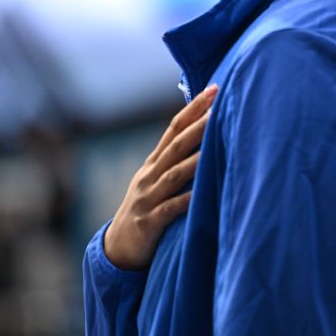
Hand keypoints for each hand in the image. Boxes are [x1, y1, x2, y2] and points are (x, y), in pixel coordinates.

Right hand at [103, 84, 217, 269]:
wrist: (117, 247)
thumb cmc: (146, 209)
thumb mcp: (157, 181)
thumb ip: (176, 160)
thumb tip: (204, 134)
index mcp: (154, 163)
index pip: (173, 128)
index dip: (193, 108)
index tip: (213, 88)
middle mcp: (150, 176)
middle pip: (176, 146)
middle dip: (197, 125)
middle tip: (218, 107)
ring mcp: (148, 198)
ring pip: (174, 175)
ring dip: (195, 160)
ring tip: (215, 145)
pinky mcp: (149, 223)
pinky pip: (170, 210)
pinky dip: (186, 201)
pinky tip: (201, 195)